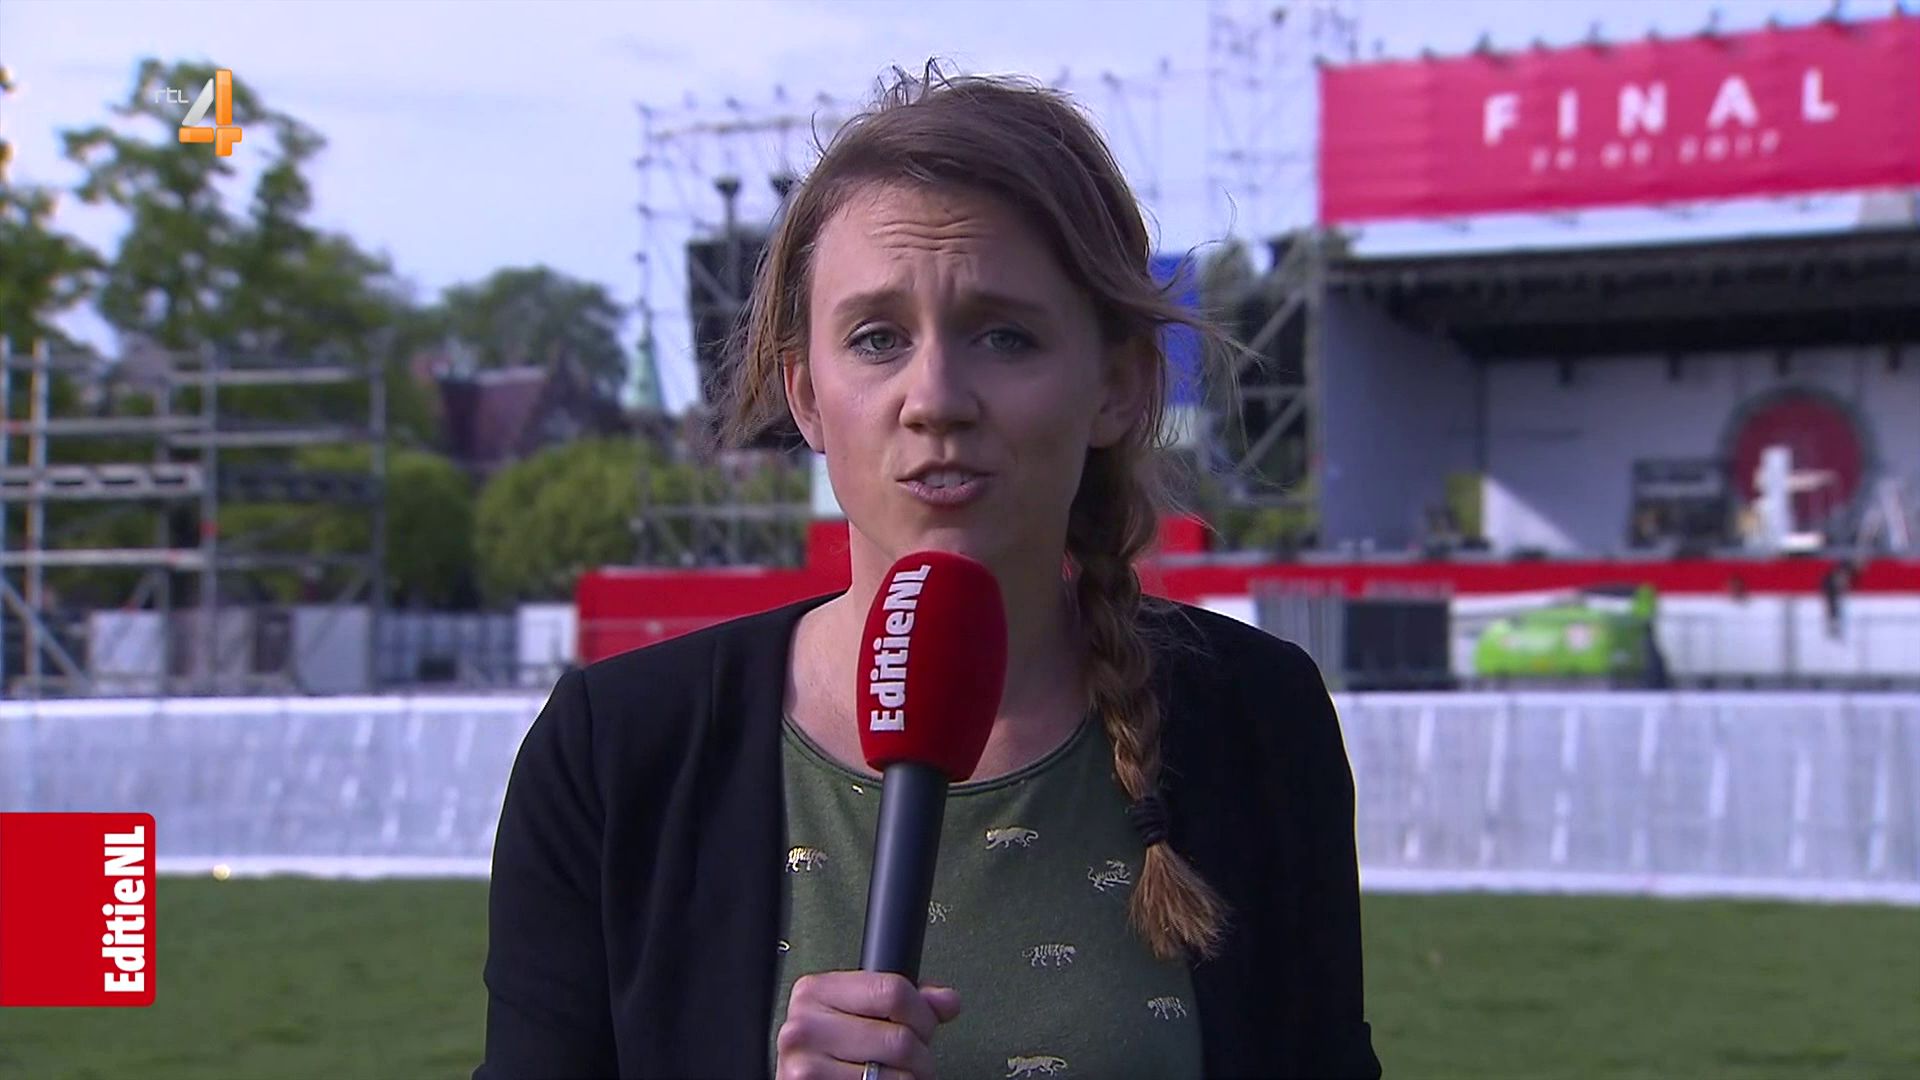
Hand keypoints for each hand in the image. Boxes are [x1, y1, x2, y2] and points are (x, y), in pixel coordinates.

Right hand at [775, 971, 962, 1079]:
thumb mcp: (859, 1013)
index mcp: (815, 991)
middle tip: (913, 1061)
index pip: (893, 991)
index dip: (922, 1014)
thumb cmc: (829, 1052)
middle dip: (920, 1055)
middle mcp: (804, 1026)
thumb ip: (904, 1001)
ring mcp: (806, 1064)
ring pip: (895, 1074)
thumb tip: (946, 1001)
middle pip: (899, 1038)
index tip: (923, 1026)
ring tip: (896, 1076)